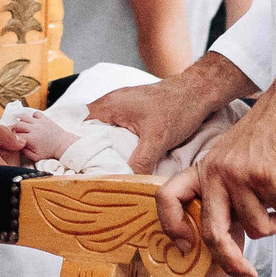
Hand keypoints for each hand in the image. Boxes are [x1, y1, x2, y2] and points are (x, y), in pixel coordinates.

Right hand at [87, 54, 247, 172]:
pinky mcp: (132, 113)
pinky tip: (121, 161)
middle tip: (90, 178)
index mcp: (107, 107)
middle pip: (89, 134)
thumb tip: (124, 184)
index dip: (76, 151)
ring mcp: (120, 108)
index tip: (77, 172)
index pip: (78, 131)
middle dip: (90, 154)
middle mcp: (109, 105)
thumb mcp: (157, 140)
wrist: (199, 92)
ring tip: (104, 173)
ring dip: (105, 150)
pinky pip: (116, 131)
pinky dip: (116, 145)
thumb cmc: (178, 108)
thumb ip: (138, 162)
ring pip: (103, 134)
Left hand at [152, 42, 275, 276]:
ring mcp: (239, 175)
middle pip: (215, 233)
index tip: (187, 248)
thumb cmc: (270, 133)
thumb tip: (234, 238)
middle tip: (248, 276)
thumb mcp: (237, 160)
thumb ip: (231, 194)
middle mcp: (216, 173)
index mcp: (204, 169)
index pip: (170, 197)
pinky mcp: (265, 175)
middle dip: (232, 262)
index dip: (171, 226)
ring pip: (260, 227)